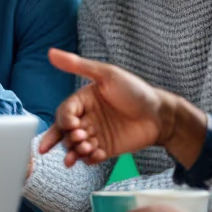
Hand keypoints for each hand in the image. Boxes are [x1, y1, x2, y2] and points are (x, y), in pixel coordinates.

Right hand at [38, 49, 169, 166]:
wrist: (160, 115)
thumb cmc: (135, 90)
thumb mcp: (107, 74)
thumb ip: (78, 65)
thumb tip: (51, 52)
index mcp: (83, 100)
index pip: (64, 112)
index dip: (65, 120)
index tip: (74, 124)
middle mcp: (86, 118)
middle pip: (64, 132)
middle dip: (68, 138)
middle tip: (81, 138)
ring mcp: (95, 134)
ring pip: (74, 147)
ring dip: (75, 151)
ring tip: (87, 149)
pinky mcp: (104, 149)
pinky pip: (89, 158)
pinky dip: (88, 159)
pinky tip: (97, 155)